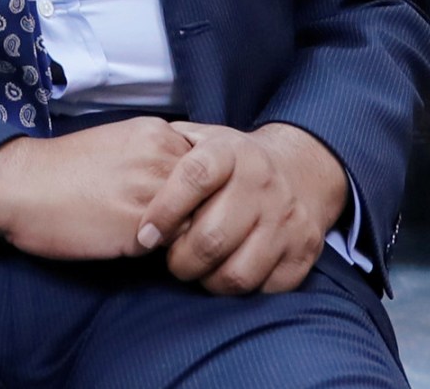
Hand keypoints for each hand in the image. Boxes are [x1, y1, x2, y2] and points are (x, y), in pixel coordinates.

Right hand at [0, 117, 197, 260]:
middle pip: (212, 192)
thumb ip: (157, 156)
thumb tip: (187, 186)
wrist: (22, 185)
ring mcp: (153, 192)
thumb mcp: (120, 142)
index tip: (188, 202)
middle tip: (181, 227)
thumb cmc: (65, 168)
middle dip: (201, 211)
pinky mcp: (140, 229)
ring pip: (199, 220)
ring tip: (163, 240)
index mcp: (157, 132)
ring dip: (187, 234)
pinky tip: (143, 249)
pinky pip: (174, 246)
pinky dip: (167, 252)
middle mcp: (161, 157)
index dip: (201, 189)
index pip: (209, 166)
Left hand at [133, 122, 347, 295]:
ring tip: (198, 271)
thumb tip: (126, 170)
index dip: (164, 210)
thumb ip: (167, 151)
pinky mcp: (303, 252)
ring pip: (237, 273)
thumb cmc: (233, 162)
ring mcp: (286, 220)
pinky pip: (264, 289)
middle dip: (180, 261)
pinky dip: (240, 290)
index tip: (145, 235)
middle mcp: (262, 183)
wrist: (302, 167)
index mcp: (231, 151)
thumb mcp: (203, 139)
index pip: (194, 178)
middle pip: (211, 238)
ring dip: (207, 281)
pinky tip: (227, 273)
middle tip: (171, 261)